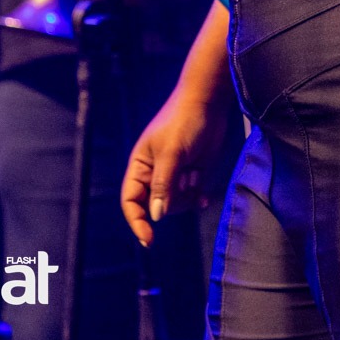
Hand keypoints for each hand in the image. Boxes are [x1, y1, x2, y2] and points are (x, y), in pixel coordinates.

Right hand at [121, 92, 228, 246]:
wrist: (209, 102)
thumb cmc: (184, 121)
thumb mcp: (171, 152)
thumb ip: (163, 184)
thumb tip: (156, 216)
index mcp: (140, 166)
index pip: (131, 200)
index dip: (137, 220)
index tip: (149, 238)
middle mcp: (155, 173)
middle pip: (157, 205)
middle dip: (171, 202)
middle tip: (185, 182)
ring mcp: (175, 174)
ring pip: (176, 203)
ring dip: (186, 198)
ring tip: (194, 175)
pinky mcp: (193, 172)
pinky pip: (192, 196)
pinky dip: (198, 198)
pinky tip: (205, 198)